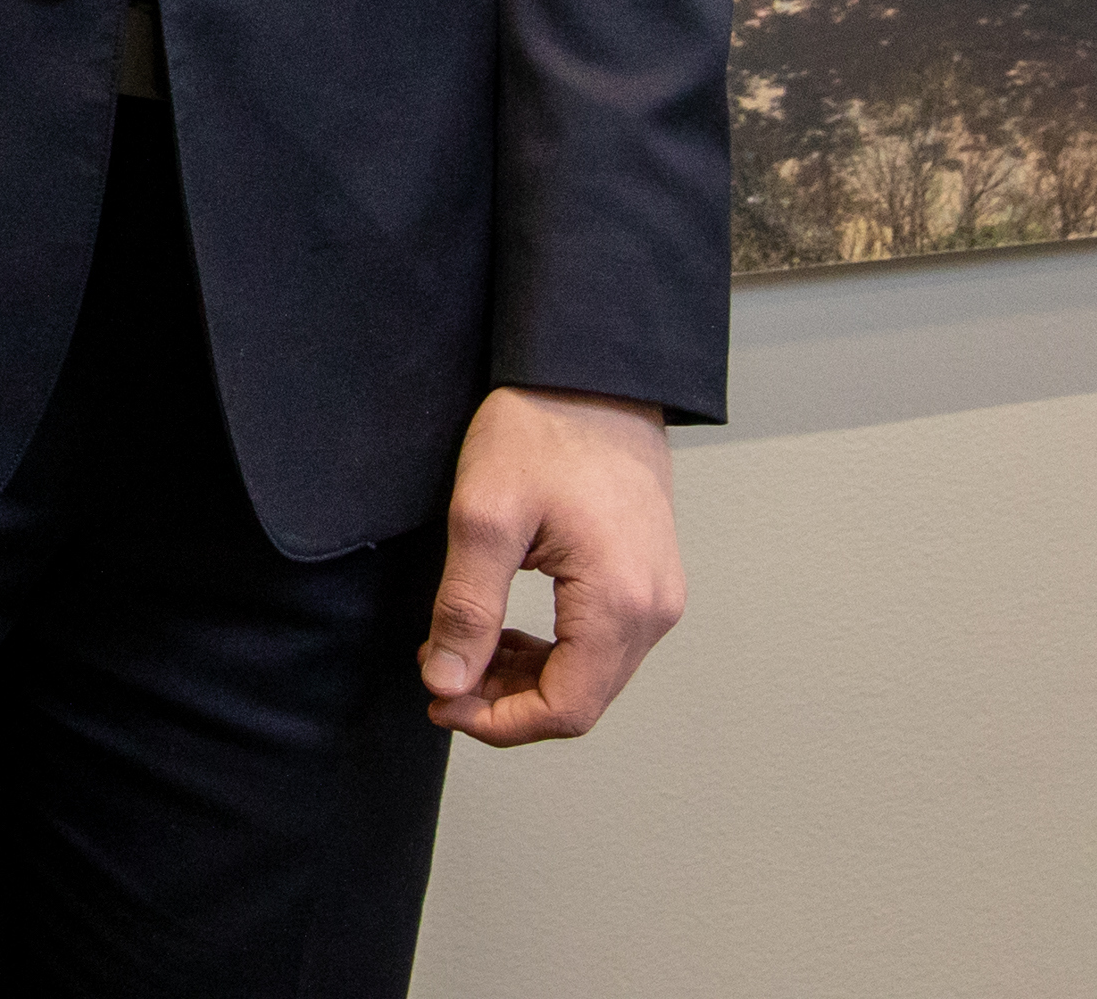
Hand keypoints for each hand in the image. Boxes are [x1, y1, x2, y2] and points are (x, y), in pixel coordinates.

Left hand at [419, 386, 681, 747]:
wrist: (591, 374)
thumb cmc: (541, 430)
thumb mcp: (483, 517)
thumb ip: (466, 608)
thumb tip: (446, 685)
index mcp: (620, 604)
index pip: (567, 709)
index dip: (499, 723)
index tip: (440, 703)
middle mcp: (654, 611)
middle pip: (581, 699)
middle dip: (505, 703)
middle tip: (439, 676)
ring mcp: (657, 596)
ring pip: (591, 676)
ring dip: (524, 678)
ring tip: (460, 651)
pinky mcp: (646, 579)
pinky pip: (600, 643)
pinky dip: (550, 650)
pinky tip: (502, 630)